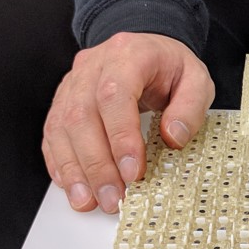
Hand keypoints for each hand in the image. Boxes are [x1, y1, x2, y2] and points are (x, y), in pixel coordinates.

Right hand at [42, 32, 213, 212]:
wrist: (147, 48)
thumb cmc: (169, 66)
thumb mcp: (197, 79)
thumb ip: (190, 107)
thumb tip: (174, 138)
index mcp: (127, 55)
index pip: (114, 96)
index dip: (120, 137)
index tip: (133, 172)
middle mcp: (92, 67)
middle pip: (82, 116)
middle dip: (97, 164)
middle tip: (112, 198)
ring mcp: (73, 84)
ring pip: (61, 128)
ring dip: (75, 169)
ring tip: (89, 200)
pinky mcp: (62, 101)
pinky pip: (52, 134)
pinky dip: (61, 163)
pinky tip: (73, 185)